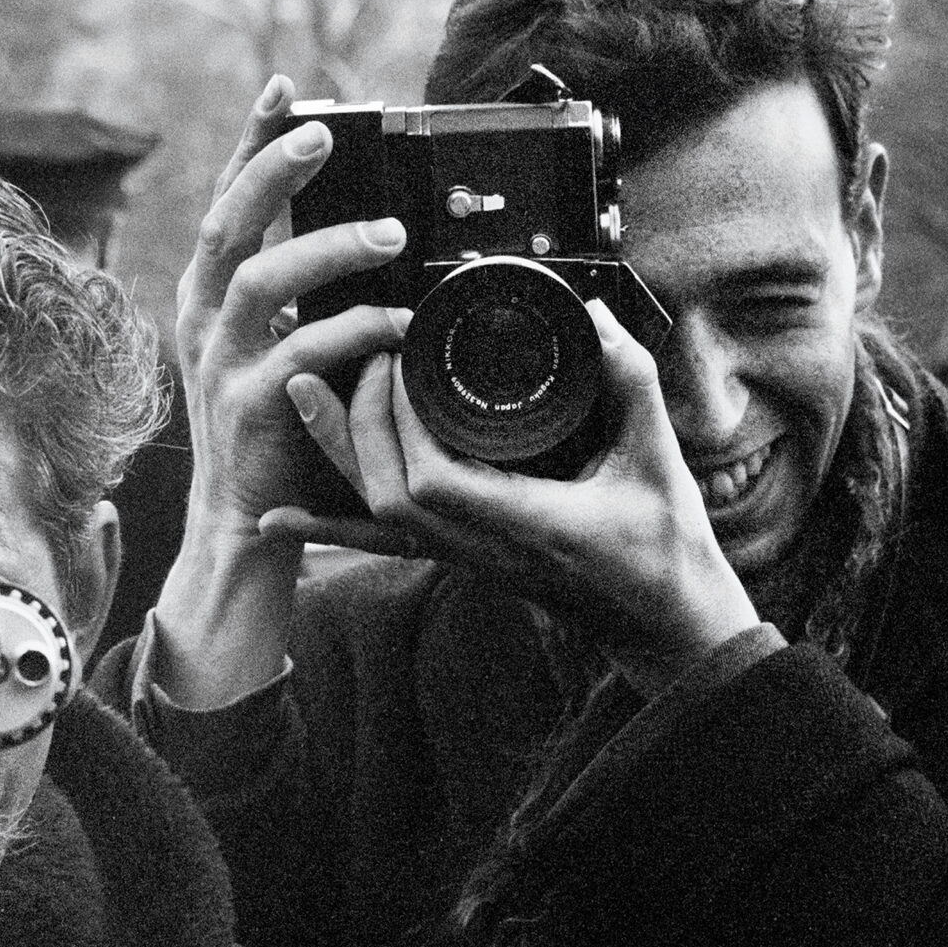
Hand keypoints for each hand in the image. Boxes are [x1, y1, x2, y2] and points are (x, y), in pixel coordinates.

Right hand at [175, 75, 408, 532]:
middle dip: (271, 169)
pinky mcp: (247, 406)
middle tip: (323, 132)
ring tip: (392, 236)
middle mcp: (204, 319)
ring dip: (327, 248)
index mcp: (212, 295)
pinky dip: (356, 329)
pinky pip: (301, 351)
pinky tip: (401, 323)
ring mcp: (220, 362)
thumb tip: (376, 235)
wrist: (245, 528)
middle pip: (226, 224)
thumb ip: (310, 298)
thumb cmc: (281, 431)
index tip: (286, 90)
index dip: (252, 143)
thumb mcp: (286, 347)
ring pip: (261, 280)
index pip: (227, 202)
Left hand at [265, 301, 756, 691]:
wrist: (664, 628)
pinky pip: (380, 542)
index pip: (433, 483)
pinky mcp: (458, 558)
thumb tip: (594, 318)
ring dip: (336, 452)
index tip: (400, 362)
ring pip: (375, 516)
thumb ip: (630, 385)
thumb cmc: (667, 553)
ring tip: (303, 391)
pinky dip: (328, 523)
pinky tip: (280, 514)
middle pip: (386, 495)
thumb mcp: (659, 462)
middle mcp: (481, 548)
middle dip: (359, 423)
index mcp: (528, 524)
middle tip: (362, 356)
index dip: (400, 424)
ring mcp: (464, 558)